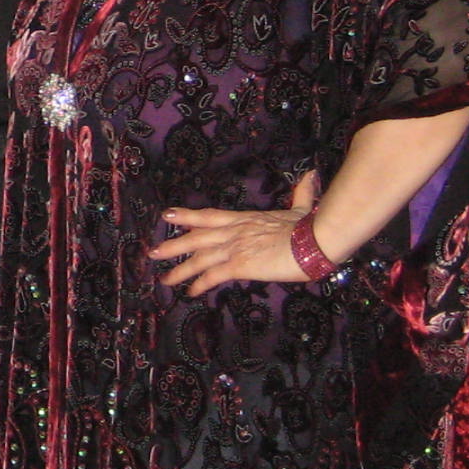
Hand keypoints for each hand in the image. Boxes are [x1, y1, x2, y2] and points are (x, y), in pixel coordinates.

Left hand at [150, 173, 323, 295]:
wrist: (315, 240)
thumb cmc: (311, 226)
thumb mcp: (302, 209)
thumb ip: (301, 194)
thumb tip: (310, 175)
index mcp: (245, 219)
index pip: (210, 217)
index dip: (188, 216)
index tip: (168, 216)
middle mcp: (234, 231)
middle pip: (196, 237)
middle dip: (173, 245)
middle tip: (153, 253)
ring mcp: (235, 247)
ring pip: (199, 258)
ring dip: (180, 270)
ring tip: (164, 279)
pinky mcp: (241, 265)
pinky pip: (213, 276)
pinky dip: (199, 284)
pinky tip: (190, 292)